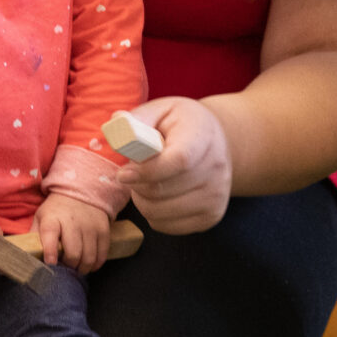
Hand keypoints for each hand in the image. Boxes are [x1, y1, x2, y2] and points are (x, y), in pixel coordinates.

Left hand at [34, 193, 110, 273]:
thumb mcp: (41, 217)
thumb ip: (34, 237)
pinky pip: (101, 255)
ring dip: (82, 269)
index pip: (50, 234)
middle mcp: (73, 222)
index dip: (51, 252)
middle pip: (73, 253)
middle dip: (68, 266)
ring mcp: (90, 226)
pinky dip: (95, 265)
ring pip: (88, 257)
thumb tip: (27, 257)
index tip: (51, 264)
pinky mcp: (103, 230)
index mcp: (52, 218)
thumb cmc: (57, 210)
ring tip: (77, 268)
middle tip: (65, 268)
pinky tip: (89, 264)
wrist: (82, 191)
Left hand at [119, 99, 231, 234]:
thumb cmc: (183, 126)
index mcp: (203, 136)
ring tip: (145, 183)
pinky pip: (166, 226)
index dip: (146, 171)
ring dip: (142, 200)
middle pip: (162, 191)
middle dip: (136, 184)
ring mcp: (216, 197)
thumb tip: (116, 126)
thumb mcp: (162, 109)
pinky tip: (158, 196)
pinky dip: (153, 214)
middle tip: (132, 173)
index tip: (123, 173)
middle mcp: (216, 169)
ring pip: (158, 213)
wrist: (219, 144)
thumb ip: (138, 119)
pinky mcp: (211, 217)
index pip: (178, 161)